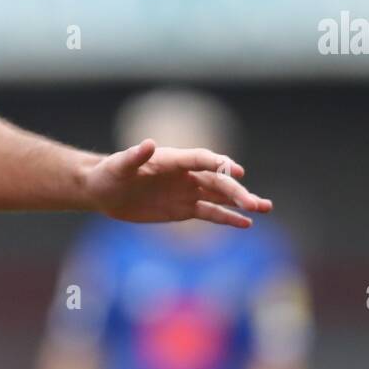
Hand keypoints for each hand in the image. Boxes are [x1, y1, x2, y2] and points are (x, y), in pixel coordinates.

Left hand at [87, 140, 271, 228]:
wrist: (104, 191)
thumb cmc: (110, 173)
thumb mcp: (119, 165)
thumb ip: (135, 156)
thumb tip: (147, 144)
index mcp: (172, 159)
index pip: (202, 160)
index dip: (219, 165)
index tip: (237, 173)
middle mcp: (185, 174)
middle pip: (217, 181)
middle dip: (237, 192)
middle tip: (255, 203)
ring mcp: (187, 191)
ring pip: (219, 197)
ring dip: (241, 202)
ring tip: (265, 208)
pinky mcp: (183, 209)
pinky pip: (210, 213)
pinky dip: (227, 218)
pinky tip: (246, 224)